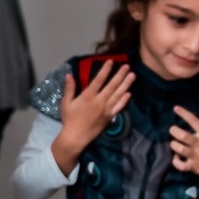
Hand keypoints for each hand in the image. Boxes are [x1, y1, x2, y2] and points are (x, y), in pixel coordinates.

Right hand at [51, 62, 134, 176]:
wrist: (76, 137)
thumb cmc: (69, 119)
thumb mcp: (66, 103)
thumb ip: (69, 88)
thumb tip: (69, 74)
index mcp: (88, 96)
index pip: (99, 80)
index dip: (105, 70)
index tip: (111, 61)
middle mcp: (99, 101)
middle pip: (112, 85)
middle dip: (120, 75)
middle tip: (127, 66)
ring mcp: (106, 109)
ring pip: (118, 94)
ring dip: (126, 84)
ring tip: (132, 75)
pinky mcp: (110, 117)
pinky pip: (119, 107)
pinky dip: (125, 100)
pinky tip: (129, 93)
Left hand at [170, 107, 198, 196]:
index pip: (194, 121)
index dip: (184, 113)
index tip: (176, 108)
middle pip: (182, 135)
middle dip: (173, 131)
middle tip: (172, 129)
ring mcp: (195, 156)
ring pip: (178, 149)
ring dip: (173, 145)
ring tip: (174, 143)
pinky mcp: (193, 167)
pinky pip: (179, 165)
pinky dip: (175, 161)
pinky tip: (176, 157)